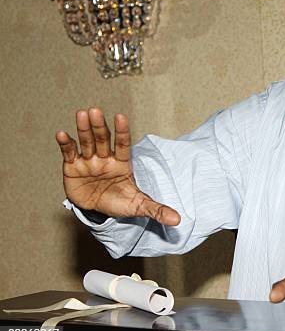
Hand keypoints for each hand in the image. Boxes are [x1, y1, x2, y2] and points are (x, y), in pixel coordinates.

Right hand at [56, 108, 180, 225]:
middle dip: (99, 126)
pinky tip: (61, 134)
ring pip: (87, 142)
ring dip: (84, 129)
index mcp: (123, 164)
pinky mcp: (73, 167)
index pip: (124, 145)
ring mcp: (89, 161)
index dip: (122, 131)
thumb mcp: (139, 206)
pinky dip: (66, 144)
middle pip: (103, 139)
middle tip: (95, 110)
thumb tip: (177, 220)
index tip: (121, 116)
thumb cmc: (120, 203)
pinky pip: (69, 153)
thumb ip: (157, 210)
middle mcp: (105, 159)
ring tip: (82, 114)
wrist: (99, 211)